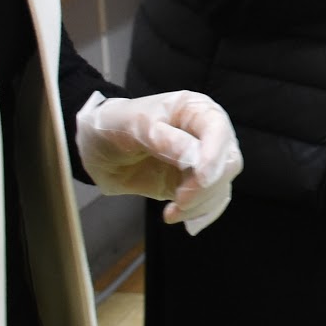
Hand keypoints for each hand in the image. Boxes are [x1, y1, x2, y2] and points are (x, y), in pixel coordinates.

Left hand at [76, 90, 242, 232]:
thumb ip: (162, 139)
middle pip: (228, 162)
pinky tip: (173, 215)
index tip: (201, 179)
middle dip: (206, 186)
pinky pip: (210, 202)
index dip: (214, 155)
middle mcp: (207, 134)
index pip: (218, 130)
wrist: (96, 148)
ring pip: (221, 186)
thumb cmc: (114, 125)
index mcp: (195, 110)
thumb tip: (193, 158)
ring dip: (199, 204)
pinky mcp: (193, 185)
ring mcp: (202, 162)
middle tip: (178, 200)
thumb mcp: (132, 126)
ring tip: (170, 211)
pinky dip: (197, 213)